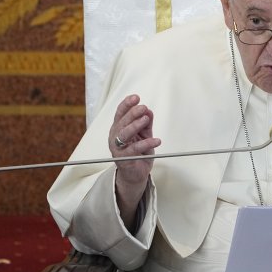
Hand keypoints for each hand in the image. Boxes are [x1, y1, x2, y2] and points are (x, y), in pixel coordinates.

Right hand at [109, 94, 160, 225]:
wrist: (135, 174)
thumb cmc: (139, 152)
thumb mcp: (144, 135)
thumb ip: (146, 124)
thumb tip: (149, 110)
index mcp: (118, 128)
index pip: (120, 113)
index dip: (126, 104)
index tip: (136, 97)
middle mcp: (115, 137)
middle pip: (121, 122)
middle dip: (132, 113)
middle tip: (143, 107)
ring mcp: (118, 149)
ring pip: (124, 134)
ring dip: (135, 125)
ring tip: (146, 119)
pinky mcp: (124, 159)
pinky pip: (134, 149)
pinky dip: (146, 143)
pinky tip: (157, 140)